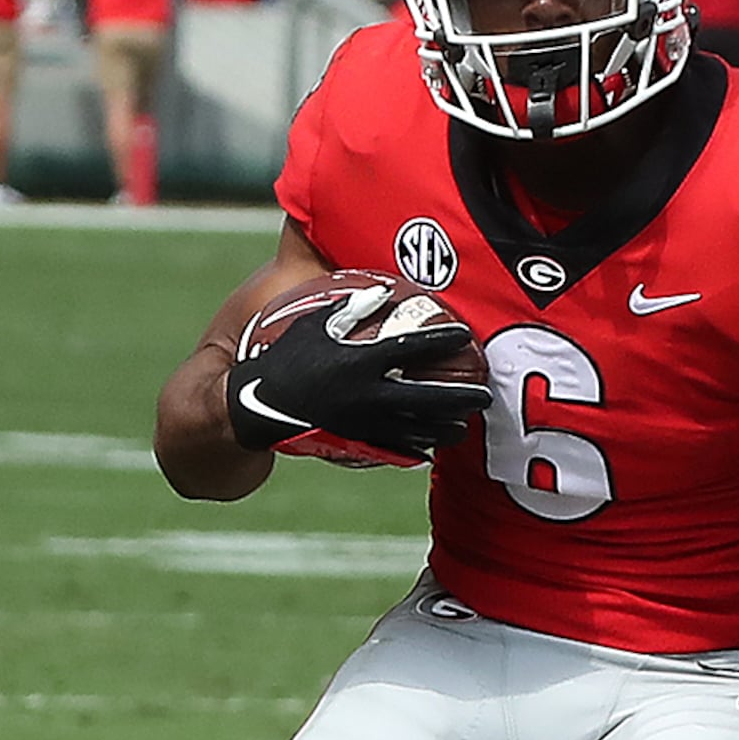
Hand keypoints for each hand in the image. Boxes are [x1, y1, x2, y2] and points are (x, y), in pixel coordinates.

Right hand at [224, 283, 486, 466]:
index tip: (466, 336)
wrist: (254, 405)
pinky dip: (416, 448)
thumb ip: (351, 308)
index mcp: (358, 360)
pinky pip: (394, 448)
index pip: (412, 347)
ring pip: (416, 430)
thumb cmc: (284, 357)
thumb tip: (384, 290)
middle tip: (484, 395)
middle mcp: (366, 394)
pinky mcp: (354, 444)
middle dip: (460, 398)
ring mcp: (363, 423)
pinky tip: (432, 447)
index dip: (443, 341)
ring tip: (463, 425)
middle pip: (428, 398)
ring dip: (444, 428)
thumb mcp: (313, 323)